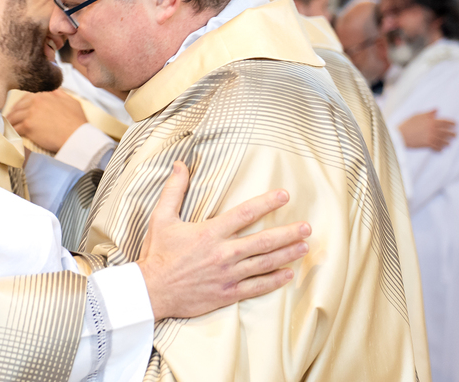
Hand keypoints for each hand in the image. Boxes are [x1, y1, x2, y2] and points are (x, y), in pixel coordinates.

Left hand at [6, 90, 87, 153]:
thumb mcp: (71, 101)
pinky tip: (9, 134)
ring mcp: (31, 113)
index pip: (28, 97)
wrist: (76, 136)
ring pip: (15, 116)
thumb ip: (60, 94)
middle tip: (9, 118)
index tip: (19, 109)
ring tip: (6, 126)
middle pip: (19, 106)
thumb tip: (54, 91)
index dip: (22, 104)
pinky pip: (15, 128)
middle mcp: (36, 101)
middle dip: (13, 112)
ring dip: (10, 121)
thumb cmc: (77, 121)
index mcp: (46, 94)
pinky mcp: (28, 126)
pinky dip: (11, 131)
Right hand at [137, 162, 310, 320]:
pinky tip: (288, 274)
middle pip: (263, 241)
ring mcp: (227, 275)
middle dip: (287, 233)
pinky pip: (256, 287)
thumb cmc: (157, 253)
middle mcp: (223, 253)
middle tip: (306, 227)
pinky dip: (274, 281)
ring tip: (304, 246)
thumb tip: (180, 165)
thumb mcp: (161, 217)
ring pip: (264, 263)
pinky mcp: (227, 293)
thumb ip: (174, 190)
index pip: (244, 214)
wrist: (151, 291)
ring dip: (286, 254)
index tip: (284, 195)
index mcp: (209, 233)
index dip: (266, 203)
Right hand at [399, 109, 455, 150]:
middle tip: (455, 136)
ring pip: (443, 141)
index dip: (452, 123)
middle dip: (452, 134)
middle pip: (447, 132)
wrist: (400, 135)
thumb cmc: (408, 124)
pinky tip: (441, 150)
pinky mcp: (427, 145)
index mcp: (432, 121)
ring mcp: (431, 137)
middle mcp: (433, 129)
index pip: (446, 122)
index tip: (455, 125)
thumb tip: (437, 110)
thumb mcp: (417, 115)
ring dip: (447, 143)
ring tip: (449, 144)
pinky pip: (437, 148)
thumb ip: (428, 113)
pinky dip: (440, 149)